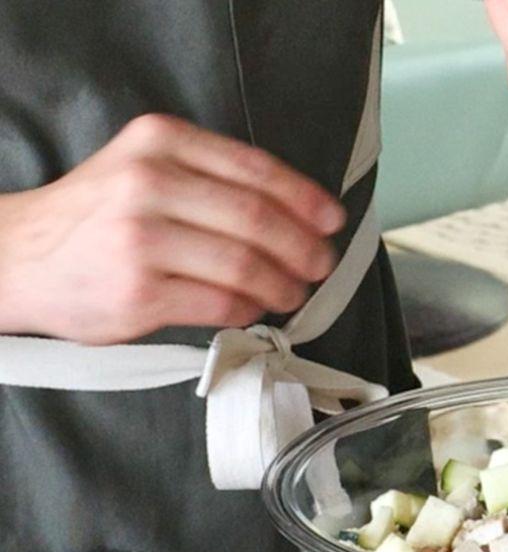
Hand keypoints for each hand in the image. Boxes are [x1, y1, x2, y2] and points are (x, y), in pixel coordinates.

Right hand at [0, 114, 345, 344]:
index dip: (305, 199)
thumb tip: (297, 212)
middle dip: (304, 248)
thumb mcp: (144, 168)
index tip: (331, 220)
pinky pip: (223, 302)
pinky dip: (250, 308)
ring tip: (292, 292)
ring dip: (284, 285)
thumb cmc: (95, 217)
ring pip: (247, 265)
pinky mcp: (140, 292)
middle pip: (259, 219)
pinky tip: (254, 309)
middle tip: (320, 265)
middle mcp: (151, 183)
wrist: (18, 257)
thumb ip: (208, 178)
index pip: (256, 169)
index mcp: (161, 142)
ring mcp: (143, 239)